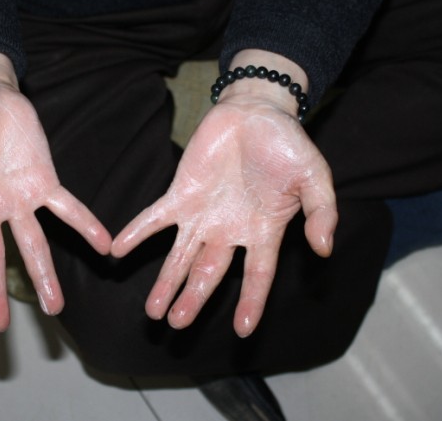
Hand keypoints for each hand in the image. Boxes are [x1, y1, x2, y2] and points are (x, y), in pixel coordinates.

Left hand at [111, 51, 336, 336]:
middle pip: (208, 273)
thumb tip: (324, 249)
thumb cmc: (288, 144)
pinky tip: (117, 251)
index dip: (251, 302)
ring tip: (151, 311)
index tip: (243, 330)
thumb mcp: (314, 177)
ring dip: (166, 282)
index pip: (257, 276)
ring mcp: (202, 214)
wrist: (255, 112)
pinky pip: (155, 218)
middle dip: (192, 299)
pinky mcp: (180, 193)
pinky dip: (136, 233)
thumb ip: (321, 212)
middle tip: (176, 324)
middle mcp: (229, 230)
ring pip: (180, 256)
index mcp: (263, 231)